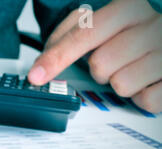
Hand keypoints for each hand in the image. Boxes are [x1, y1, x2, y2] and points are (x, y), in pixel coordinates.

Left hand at [28, 0, 161, 112]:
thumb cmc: (135, 32)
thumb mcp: (106, 22)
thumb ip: (72, 35)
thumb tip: (41, 65)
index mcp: (128, 7)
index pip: (83, 34)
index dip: (56, 57)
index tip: (36, 76)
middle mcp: (151, 25)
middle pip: (100, 65)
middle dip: (100, 70)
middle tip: (116, 60)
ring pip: (121, 85)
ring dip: (122, 83)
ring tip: (134, 68)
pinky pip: (146, 100)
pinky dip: (142, 96)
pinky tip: (148, 80)